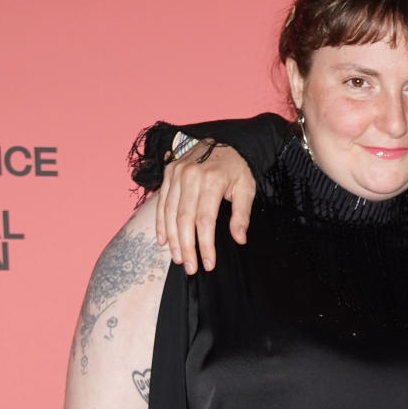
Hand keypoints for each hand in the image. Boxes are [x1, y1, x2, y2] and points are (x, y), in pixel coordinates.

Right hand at [155, 141, 254, 272]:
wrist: (224, 140)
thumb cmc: (237, 168)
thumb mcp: (247, 188)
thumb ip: (243, 214)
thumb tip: (239, 239)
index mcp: (212, 180)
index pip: (205, 221)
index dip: (205, 245)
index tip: (208, 264)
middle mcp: (191, 175)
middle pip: (184, 219)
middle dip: (187, 247)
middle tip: (191, 268)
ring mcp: (177, 173)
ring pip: (170, 212)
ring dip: (172, 239)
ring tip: (178, 259)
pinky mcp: (169, 172)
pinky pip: (161, 202)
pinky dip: (161, 223)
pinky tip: (163, 241)